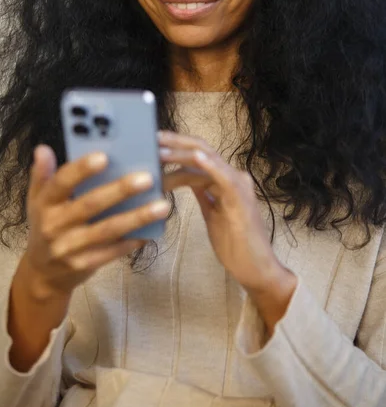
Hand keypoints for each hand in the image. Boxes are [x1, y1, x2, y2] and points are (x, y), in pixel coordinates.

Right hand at [24, 145, 169, 299]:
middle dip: (120, 191)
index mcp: (44, 203)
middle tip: (147, 178)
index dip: (81, 170)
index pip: (61, 183)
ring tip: (163, 206)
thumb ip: (42, 174)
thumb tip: (43, 149)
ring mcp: (69, 247)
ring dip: (137, 217)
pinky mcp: (84, 264)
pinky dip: (132, 240)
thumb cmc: (46, 225)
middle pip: (90, 205)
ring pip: (107, 230)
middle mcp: (54, 225)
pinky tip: (151, 230)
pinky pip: (113, 251)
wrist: (43, 273)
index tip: (104, 156)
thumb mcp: (37, 200)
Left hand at [159, 131, 296, 332]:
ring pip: (207, 160)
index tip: (152, 144)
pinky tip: (194, 157)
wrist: (256, 269)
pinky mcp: (241, 199)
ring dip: (181, 153)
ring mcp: (238, 185)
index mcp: (224, 179)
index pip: (197, 155)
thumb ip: (202, 193)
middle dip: (175, 142)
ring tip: (159, 148)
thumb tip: (185, 178)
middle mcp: (232, 176)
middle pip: (201, 150)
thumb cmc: (235, 244)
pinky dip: (209, 165)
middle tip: (151, 137)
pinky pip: (223, 177)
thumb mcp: (211, 213)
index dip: (175, 148)